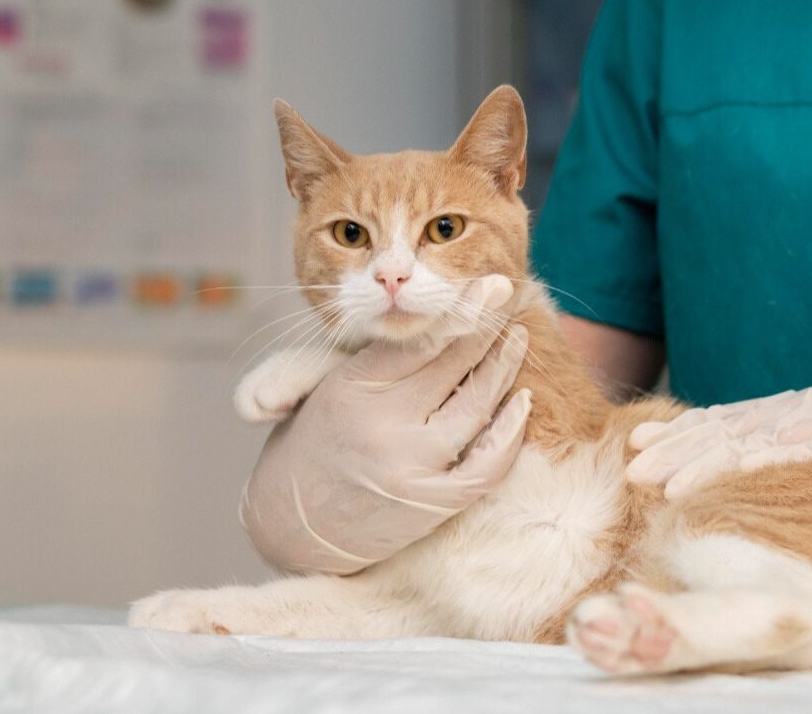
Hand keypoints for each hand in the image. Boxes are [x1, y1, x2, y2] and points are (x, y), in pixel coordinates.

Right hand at [239, 276, 532, 573]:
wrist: (288, 525)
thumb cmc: (310, 444)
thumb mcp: (320, 387)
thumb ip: (368, 354)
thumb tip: (418, 310)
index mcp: (353, 387)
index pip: (419, 338)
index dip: (460, 309)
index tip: (490, 285)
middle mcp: (383, 423)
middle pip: (452, 364)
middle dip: (487, 325)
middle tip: (512, 295)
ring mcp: (411, 465)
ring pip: (476, 406)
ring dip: (503, 367)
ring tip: (517, 339)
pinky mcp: (432, 502)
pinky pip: (487, 464)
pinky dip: (510, 431)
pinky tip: (522, 403)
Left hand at [625, 385, 811, 532]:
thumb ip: (810, 473)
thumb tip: (759, 500)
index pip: (736, 426)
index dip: (686, 439)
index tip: (640, 453)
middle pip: (735, 423)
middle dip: (680, 445)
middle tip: (632, 465)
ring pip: (759, 430)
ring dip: (706, 451)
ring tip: (661, 474)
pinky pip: (808, 439)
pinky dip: (765, 449)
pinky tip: (728, 462)